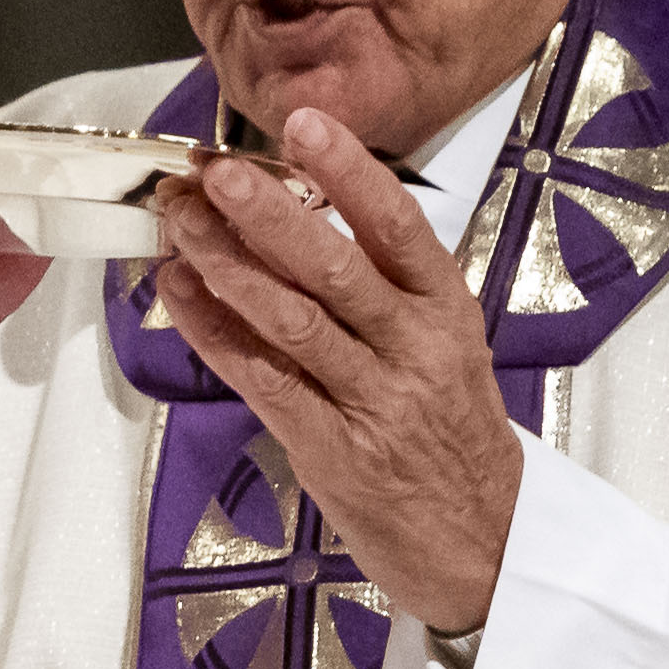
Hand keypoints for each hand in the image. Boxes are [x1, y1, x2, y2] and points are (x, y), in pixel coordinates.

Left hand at [149, 113, 518, 631]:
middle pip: (334, 267)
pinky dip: (215, 332)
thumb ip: (386, 291)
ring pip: (291, 320)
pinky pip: (263, 380)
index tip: (304, 123)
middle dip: (267, 213)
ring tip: (181, 222)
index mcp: (447, 312)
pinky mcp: (334, 452)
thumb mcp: (447, 349)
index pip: (399, 226)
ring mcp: (374, 403)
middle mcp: (415, 350)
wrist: (487, 545)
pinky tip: (180, 293)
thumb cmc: (454, 436)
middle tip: (214, 171)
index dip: (349, 171)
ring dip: (226, 264)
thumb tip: (295, 216)